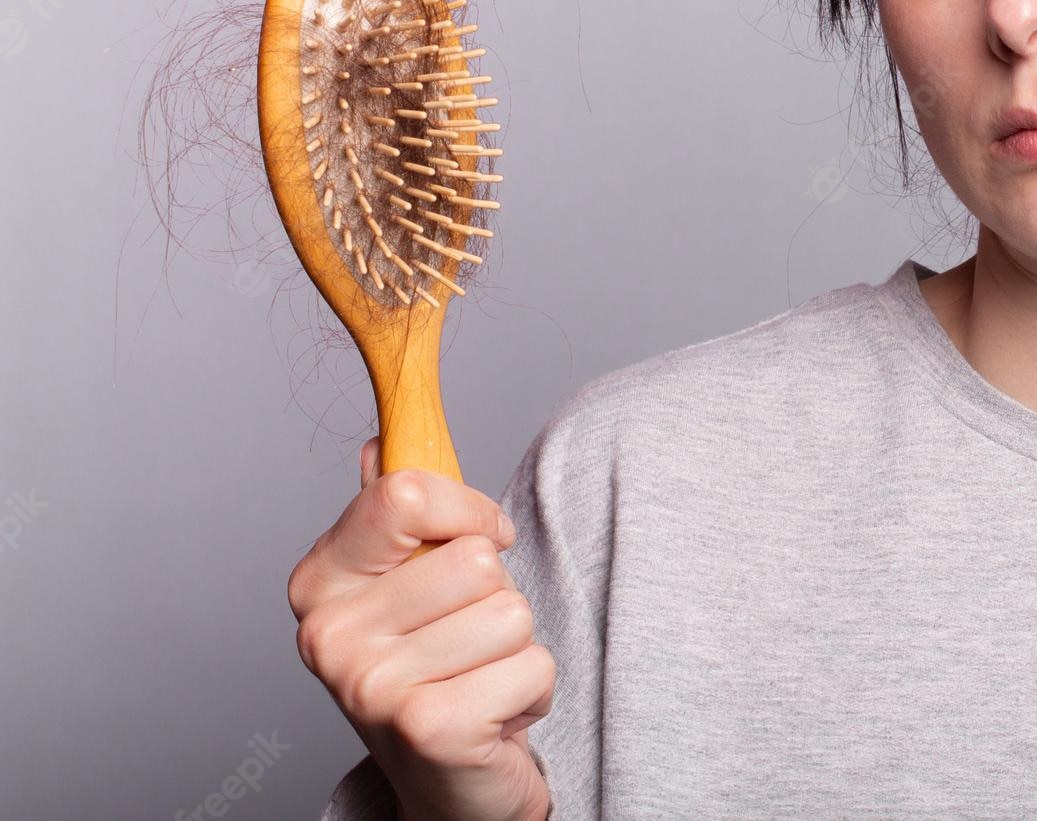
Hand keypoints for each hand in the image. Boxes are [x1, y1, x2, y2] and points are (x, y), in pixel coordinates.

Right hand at [288, 436, 554, 820]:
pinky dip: (531, 690)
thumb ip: (399, 509)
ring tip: (478, 677)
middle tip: (466, 640)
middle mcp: (328, 635)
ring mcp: (370, 687)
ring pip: (510, 610)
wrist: (449, 782)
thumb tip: (381, 439)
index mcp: (318, 582)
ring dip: (515, 646)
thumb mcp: (410, 580)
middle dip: (496, 595)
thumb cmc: (438, 664)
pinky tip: (492, 714)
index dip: (468, 510)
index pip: (406, 492)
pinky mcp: (428, 729)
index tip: (481, 538)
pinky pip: (532, 664)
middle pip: (475, 558)